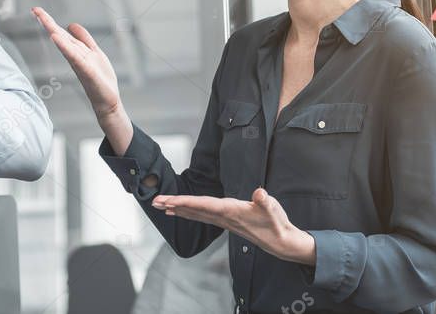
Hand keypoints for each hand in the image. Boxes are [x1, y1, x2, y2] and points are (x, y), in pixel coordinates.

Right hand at [31, 7, 120, 118]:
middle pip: (60, 37)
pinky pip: (76, 57)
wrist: (107, 100)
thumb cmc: (100, 78)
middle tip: (34, 10)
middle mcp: (74, 56)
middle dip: (48, 23)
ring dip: (56, 35)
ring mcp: (80, 64)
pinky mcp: (87, 71)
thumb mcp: (93, 52)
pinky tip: (58, 39)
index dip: (50, 21)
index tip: (37, 10)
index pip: (61, 33)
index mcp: (76, 51)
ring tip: (45, 22)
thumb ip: (84, 38)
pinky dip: (66, 48)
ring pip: (66, 46)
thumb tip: (71, 24)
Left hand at [152, 188, 316, 265]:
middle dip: (174, 205)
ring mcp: (224, 221)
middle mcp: (223, 217)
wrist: (280, 242)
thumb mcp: (273, 209)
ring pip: (196, 213)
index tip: (168, 200)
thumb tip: (259, 194)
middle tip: (154, 201)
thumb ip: (265, 201)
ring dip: (178, 209)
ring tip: (161, 205)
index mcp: (231, 211)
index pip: (203, 205)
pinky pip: (202, 216)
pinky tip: (181, 211)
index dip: (185, 201)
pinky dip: (189, 212)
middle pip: (193, 210)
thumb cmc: (276, 223)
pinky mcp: (226, 221)